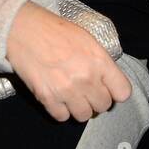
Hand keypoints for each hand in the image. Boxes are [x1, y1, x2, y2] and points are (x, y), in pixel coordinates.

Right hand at [5, 2, 132, 122]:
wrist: (25, 31)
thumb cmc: (57, 31)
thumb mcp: (88, 40)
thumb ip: (101, 62)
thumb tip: (107, 80)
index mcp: (100, 61)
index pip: (123, 92)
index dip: (116, 91)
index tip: (108, 88)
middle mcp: (86, 79)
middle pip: (103, 106)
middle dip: (96, 99)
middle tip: (87, 90)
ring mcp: (67, 91)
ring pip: (84, 116)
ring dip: (79, 107)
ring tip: (72, 95)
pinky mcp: (47, 98)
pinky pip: (62, 117)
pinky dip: (61, 110)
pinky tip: (57, 97)